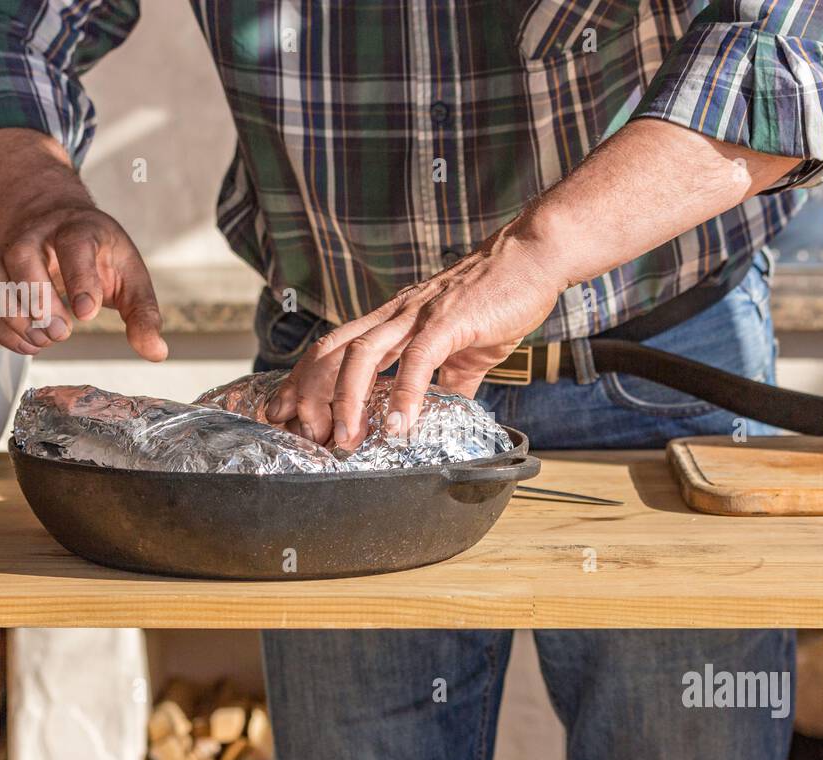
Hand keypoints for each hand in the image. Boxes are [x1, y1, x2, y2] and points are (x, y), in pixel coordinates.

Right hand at [0, 204, 167, 359]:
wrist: (56, 223)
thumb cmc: (97, 252)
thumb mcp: (130, 276)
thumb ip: (143, 314)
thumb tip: (155, 351)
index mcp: (79, 229)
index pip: (74, 245)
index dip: (79, 280)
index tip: (86, 313)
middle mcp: (38, 235)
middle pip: (24, 258)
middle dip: (40, 301)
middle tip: (62, 331)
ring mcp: (9, 251)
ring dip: (16, 317)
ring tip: (45, 340)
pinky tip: (26, 344)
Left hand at [264, 224, 565, 447]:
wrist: (533, 257)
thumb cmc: (497, 297)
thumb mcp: (462, 347)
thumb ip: (444, 382)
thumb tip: (437, 414)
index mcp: (391, 320)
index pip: (332, 348)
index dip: (304, 381)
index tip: (289, 414)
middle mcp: (394, 314)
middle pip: (332, 351)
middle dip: (310, 394)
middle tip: (304, 434)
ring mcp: (418, 315)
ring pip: (362, 354)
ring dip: (347, 400)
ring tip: (347, 438)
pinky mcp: (449, 320)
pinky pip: (416, 359)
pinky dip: (404, 395)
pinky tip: (399, 425)